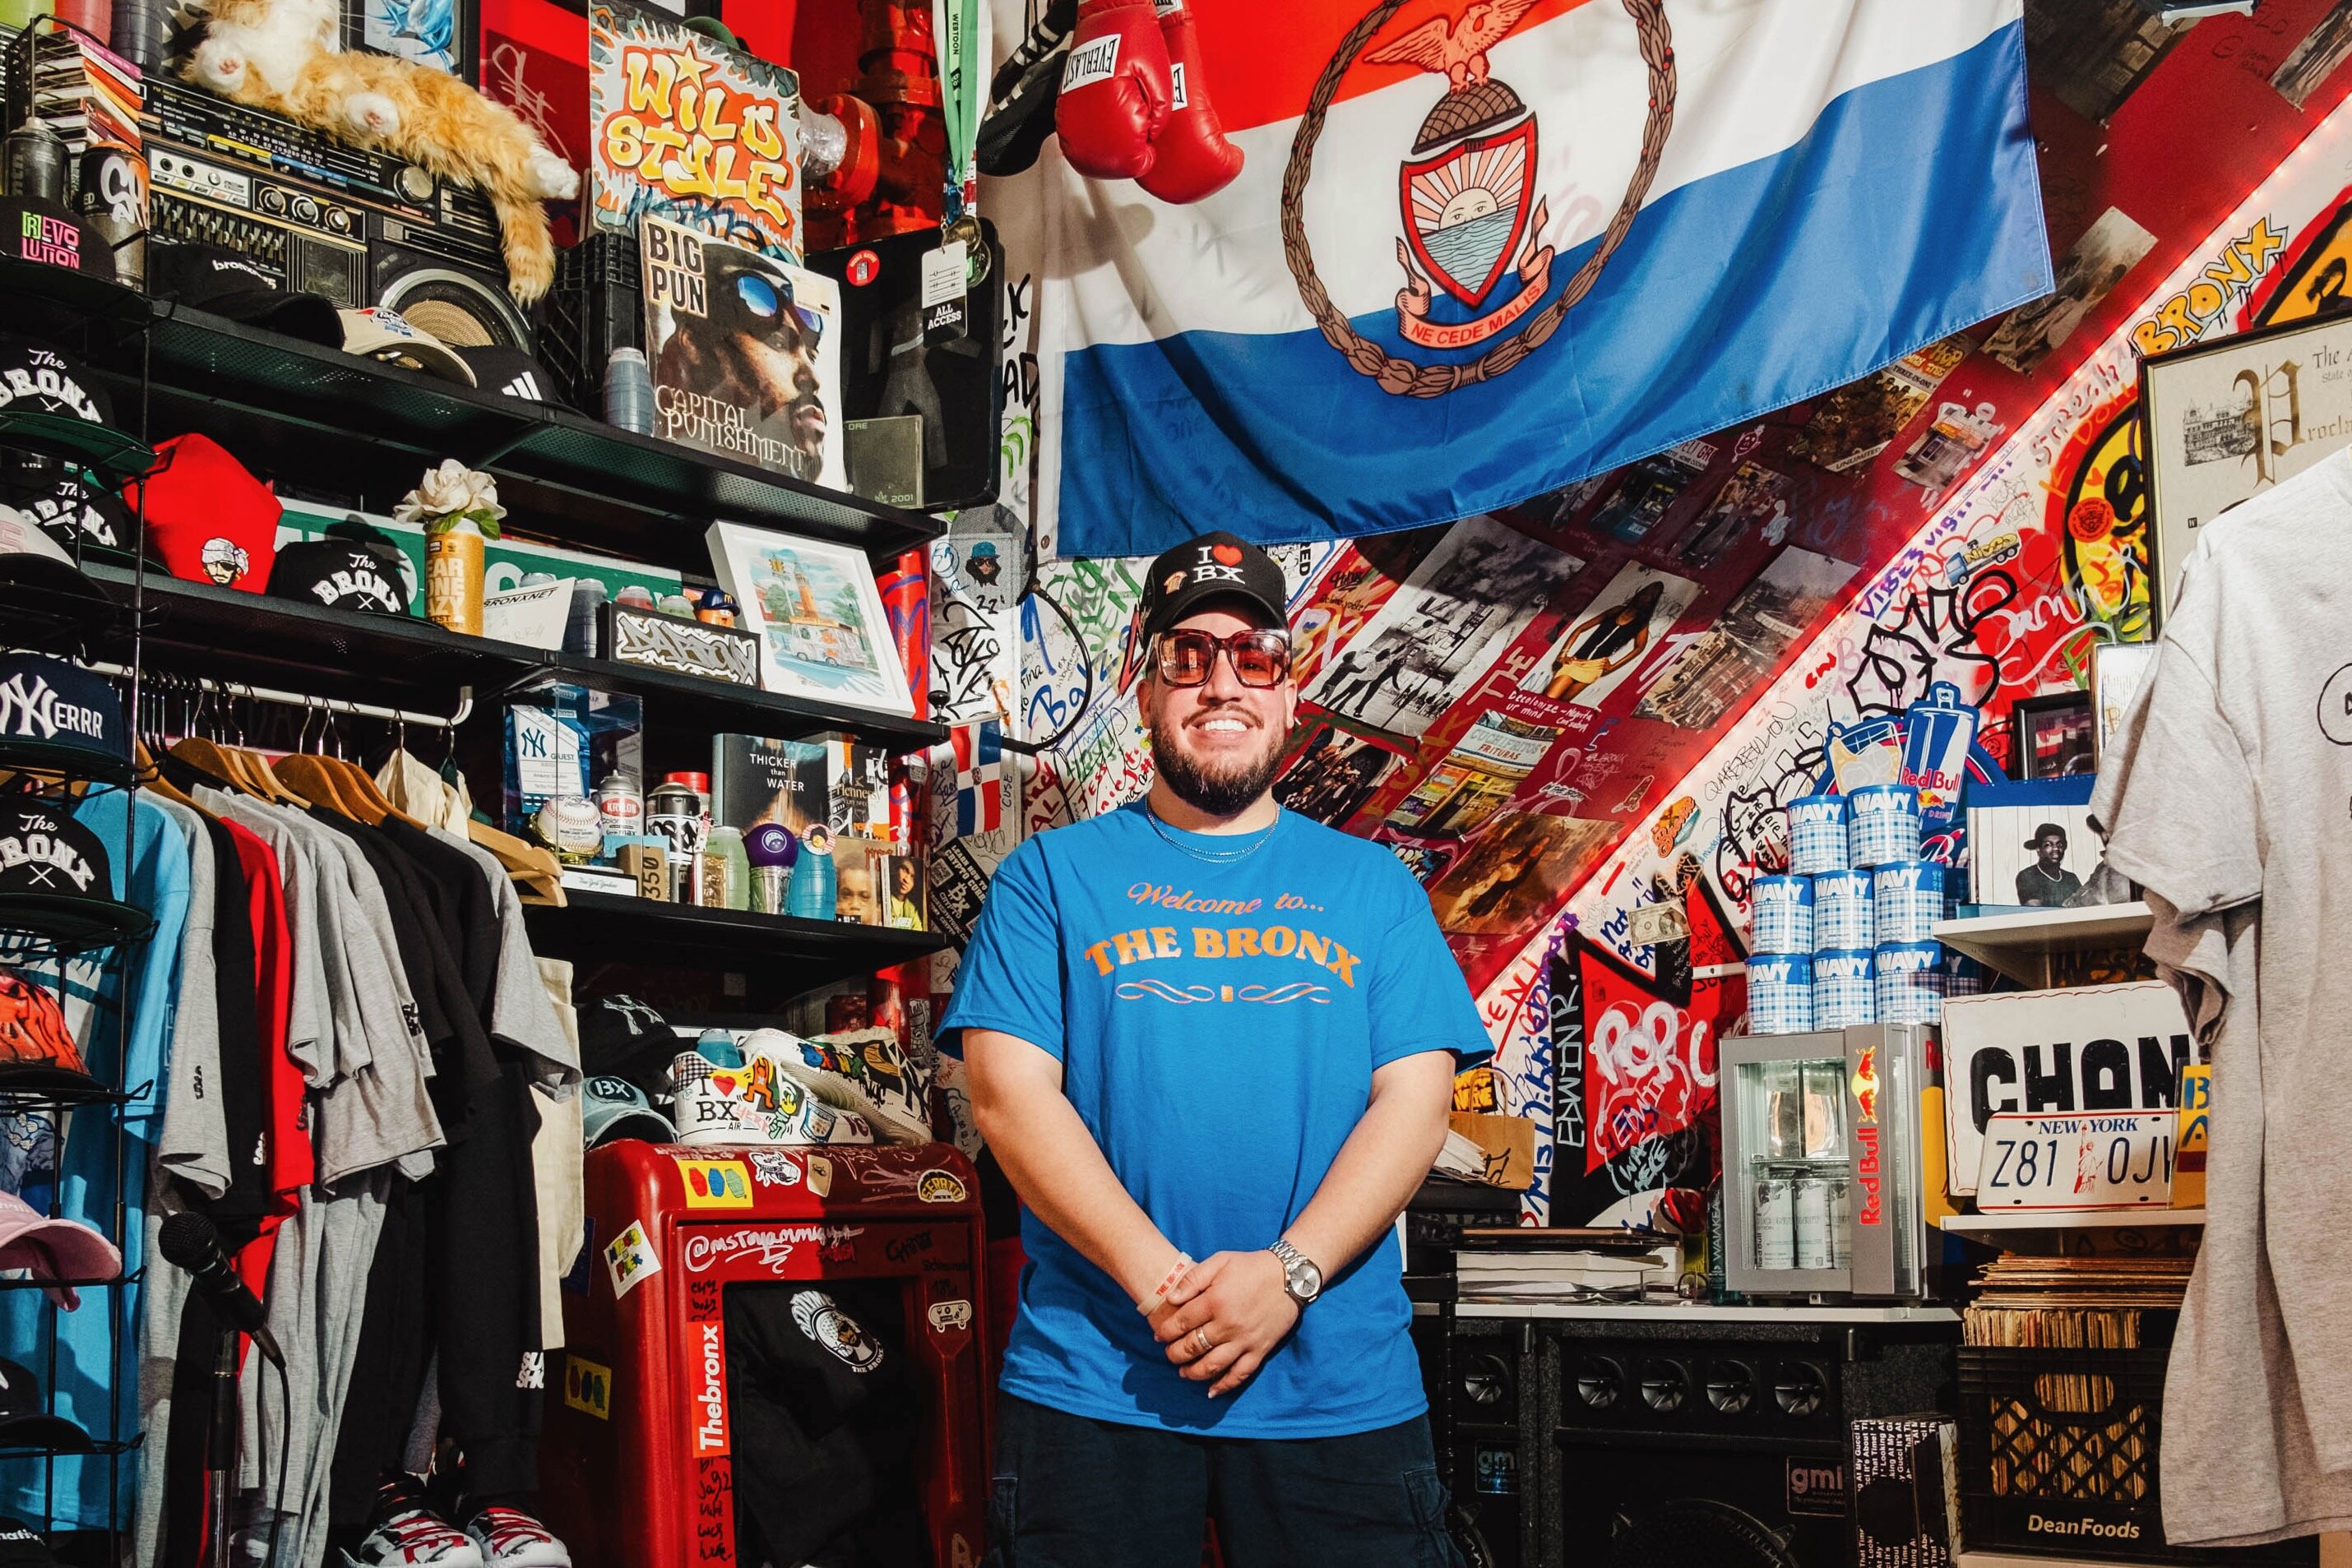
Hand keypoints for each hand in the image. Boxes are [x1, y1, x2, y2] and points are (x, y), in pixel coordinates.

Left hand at [1151, 1249, 1298, 1398]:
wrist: (1290, 1276)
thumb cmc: (1251, 1266)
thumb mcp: (1220, 1261)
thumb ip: (1193, 1279)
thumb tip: (1171, 1298)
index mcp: (1215, 1301)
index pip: (1182, 1323)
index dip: (1166, 1332)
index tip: (1159, 1336)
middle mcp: (1228, 1325)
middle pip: (1193, 1347)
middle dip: (1175, 1354)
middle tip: (1169, 1354)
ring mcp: (1244, 1340)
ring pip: (1212, 1365)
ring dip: (1193, 1373)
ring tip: (1183, 1373)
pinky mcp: (1260, 1350)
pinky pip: (1240, 1374)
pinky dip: (1224, 1386)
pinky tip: (1211, 1391)